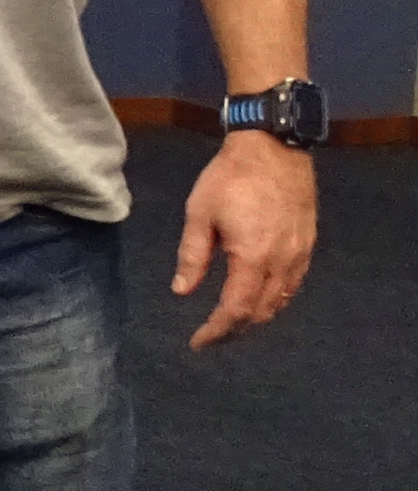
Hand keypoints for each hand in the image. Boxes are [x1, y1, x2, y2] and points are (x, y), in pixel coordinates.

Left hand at [173, 133, 314, 348]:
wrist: (273, 147)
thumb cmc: (230, 178)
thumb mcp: (200, 215)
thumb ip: (192, 256)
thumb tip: (181, 291)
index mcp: (253, 257)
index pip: (236, 310)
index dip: (216, 332)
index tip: (198, 343)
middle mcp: (282, 262)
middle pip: (261, 312)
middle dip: (235, 330)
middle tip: (212, 336)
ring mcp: (300, 254)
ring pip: (282, 301)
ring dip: (257, 317)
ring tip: (232, 323)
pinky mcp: (308, 243)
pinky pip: (293, 284)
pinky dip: (275, 299)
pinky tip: (259, 298)